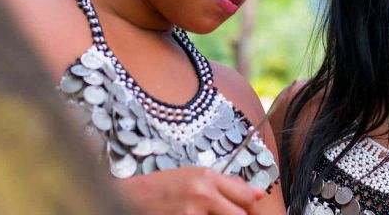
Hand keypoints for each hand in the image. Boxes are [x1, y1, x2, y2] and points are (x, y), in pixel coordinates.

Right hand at [115, 167, 264, 214]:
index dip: (253, 209)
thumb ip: (228, 184)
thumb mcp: (195, 176)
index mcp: (208, 177)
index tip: (251, 212)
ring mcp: (192, 212)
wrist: (131, 197)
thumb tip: (258, 194)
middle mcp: (203, 193)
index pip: (247, 196)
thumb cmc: (163, 187)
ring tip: (205, 213)